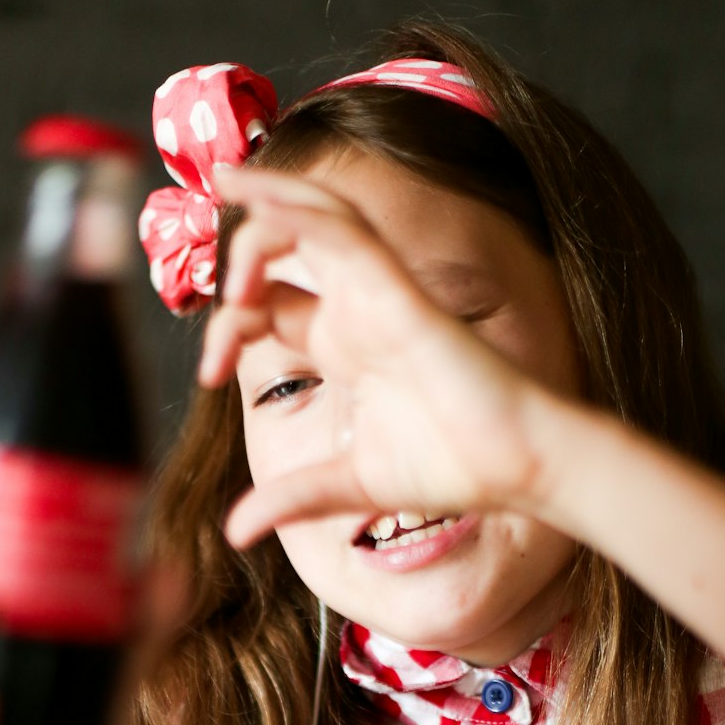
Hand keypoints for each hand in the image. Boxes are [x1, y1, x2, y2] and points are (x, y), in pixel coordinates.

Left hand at [201, 167, 558, 546]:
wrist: (515, 467)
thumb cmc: (452, 468)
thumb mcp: (347, 486)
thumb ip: (290, 499)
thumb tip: (234, 533)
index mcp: (341, 347)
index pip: (267, 308)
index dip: (227, 327)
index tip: (209, 375)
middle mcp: (355, 312)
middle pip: (286, 250)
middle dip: (238, 253)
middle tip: (214, 290)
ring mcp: (377, 296)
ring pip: (315, 218)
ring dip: (266, 203)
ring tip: (227, 191)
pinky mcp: (400, 294)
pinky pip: (344, 234)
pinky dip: (299, 213)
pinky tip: (259, 203)